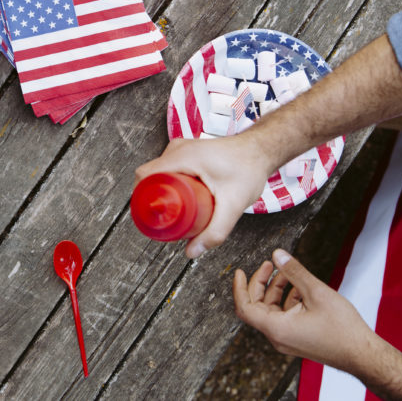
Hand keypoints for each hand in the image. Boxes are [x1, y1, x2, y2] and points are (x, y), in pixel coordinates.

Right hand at [135, 136, 273, 257]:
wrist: (261, 150)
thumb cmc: (249, 168)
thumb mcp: (233, 205)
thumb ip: (215, 231)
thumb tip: (192, 252)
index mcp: (183, 157)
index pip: (145, 174)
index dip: (141, 196)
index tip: (151, 214)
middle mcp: (178, 149)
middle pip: (150, 175)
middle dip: (153, 198)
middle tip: (165, 218)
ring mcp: (183, 148)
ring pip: (159, 172)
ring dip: (162, 191)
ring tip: (173, 211)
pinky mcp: (188, 152)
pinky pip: (169, 168)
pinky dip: (169, 184)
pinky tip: (180, 199)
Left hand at [233, 249, 375, 370]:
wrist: (363, 354)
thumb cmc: (342, 329)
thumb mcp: (316, 292)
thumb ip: (294, 271)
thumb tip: (277, 254)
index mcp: (276, 328)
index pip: (244, 307)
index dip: (239, 287)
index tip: (239, 271)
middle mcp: (278, 337)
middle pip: (257, 306)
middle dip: (261, 283)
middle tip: (270, 265)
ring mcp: (287, 339)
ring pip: (271, 310)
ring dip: (276, 290)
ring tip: (289, 273)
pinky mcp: (297, 339)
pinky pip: (284, 317)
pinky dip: (288, 300)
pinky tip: (301, 288)